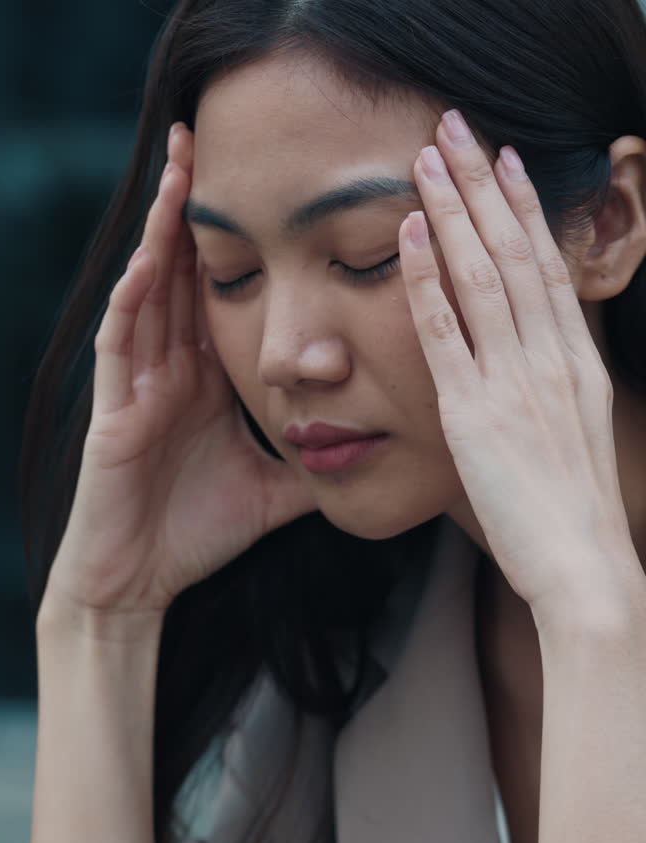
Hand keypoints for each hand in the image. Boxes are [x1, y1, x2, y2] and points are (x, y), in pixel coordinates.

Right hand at [44, 123, 315, 623]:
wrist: (141, 582)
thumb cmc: (198, 534)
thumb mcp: (278, 491)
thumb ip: (321, 463)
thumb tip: (384, 452)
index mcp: (207, 381)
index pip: (225, 294)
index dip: (242, 240)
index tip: (275, 190)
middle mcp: (172, 370)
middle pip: (186, 273)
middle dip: (198, 208)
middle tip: (214, 139)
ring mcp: (139, 385)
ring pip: (151, 291)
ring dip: (161, 229)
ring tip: (180, 167)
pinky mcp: (114, 410)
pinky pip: (123, 342)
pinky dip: (136, 297)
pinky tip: (151, 254)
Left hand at [398, 109, 639, 630]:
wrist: (582, 565)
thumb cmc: (574, 515)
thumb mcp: (576, 437)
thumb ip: (550, 392)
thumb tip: (526, 368)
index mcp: (576, 362)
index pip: (547, 265)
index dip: (523, 207)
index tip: (502, 161)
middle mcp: (550, 358)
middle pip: (515, 250)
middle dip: (482, 184)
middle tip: (455, 128)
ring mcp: (514, 381)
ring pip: (482, 275)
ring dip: (451, 211)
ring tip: (426, 157)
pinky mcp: (474, 413)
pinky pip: (446, 331)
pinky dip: (427, 280)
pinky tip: (409, 237)